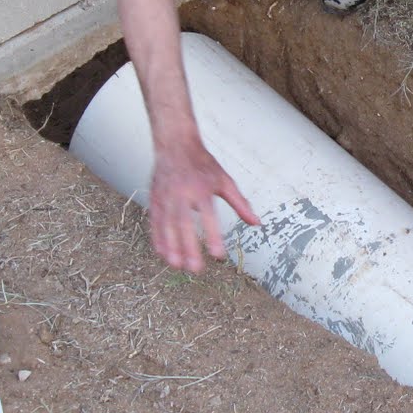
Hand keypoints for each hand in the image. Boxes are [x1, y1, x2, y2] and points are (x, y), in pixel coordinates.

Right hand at [147, 139, 259, 272]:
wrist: (176, 144)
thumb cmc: (203, 164)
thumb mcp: (225, 181)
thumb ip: (240, 204)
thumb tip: (256, 223)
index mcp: (202, 188)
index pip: (209, 215)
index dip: (213, 236)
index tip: (218, 255)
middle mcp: (182, 193)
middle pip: (184, 223)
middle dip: (188, 247)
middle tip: (195, 269)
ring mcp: (166, 195)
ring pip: (166, 224)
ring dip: (170, 246)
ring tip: (177, 265)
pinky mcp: (155, 198)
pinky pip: (155, 221)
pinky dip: (157, 238)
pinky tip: (162, 253)